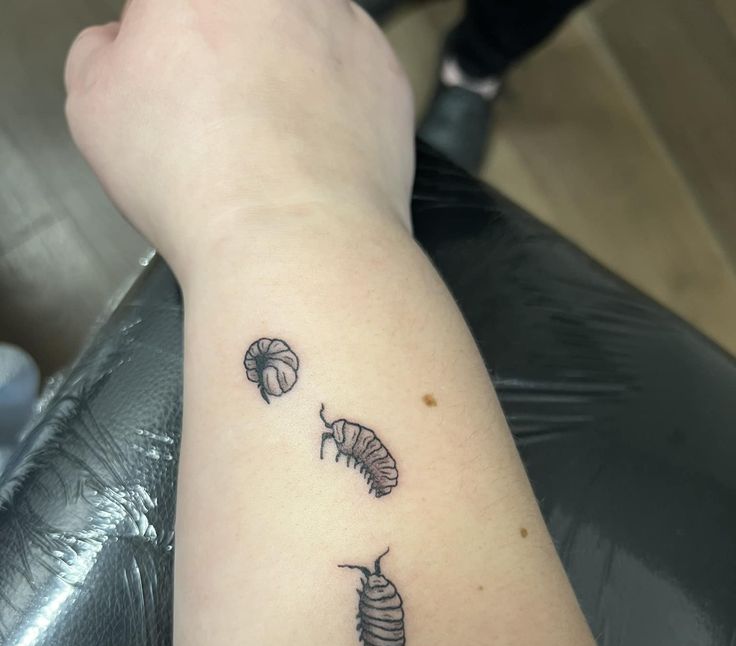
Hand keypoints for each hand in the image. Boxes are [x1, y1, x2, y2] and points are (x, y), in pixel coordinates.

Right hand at [64, 0, 414, 276]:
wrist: (289, 242)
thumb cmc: (192, 177)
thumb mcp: (92, 108)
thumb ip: (102, 53)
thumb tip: (123, 46)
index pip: (173, 9)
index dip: (167, 49)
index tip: (172, 88)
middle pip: (243, 17)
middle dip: (230, 56)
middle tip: (220, 120)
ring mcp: (340, 21)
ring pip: (301, 38)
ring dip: (284, 74)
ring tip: (270, 146)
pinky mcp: (385, 70)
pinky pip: (349, 78)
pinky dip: (332, 109)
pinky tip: (310, 155)